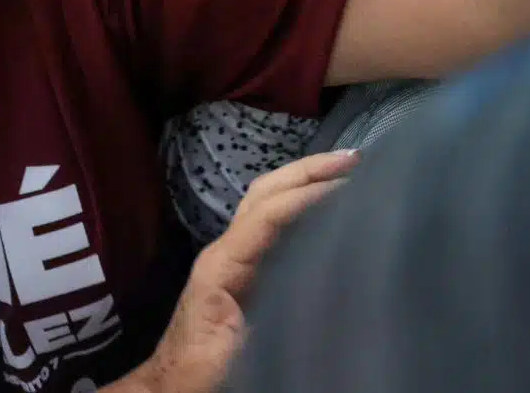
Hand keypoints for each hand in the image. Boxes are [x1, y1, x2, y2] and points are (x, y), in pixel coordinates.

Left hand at [121, 151, 357, 392]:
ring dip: (304, 182)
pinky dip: (300, 207)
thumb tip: (321, 304)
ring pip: (267, 203)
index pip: (268, 214)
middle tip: (356, 160)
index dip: (309, 195)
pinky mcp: (243, 272)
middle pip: (265, 193)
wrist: (173, 386)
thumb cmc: (201, 372)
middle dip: (307, 171)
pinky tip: (327, 208)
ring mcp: (233, 257)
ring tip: (348, 171)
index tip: (353, 183)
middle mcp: (226, 250)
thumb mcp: (238, 355)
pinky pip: (272, 227)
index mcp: (223, 264)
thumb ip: (270, 328)